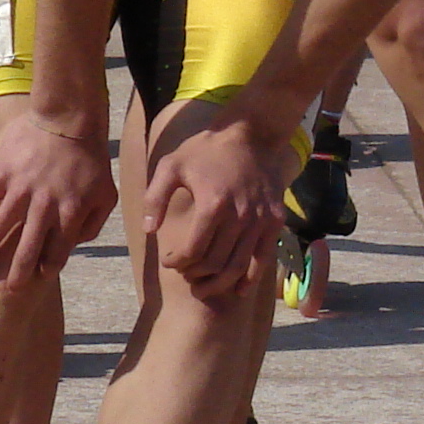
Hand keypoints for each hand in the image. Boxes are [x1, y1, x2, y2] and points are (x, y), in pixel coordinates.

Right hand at [0, 110, 118, 285]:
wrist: (69, 118)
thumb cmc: (90, 156)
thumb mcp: (106, 192)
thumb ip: (94, 222)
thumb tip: (77, 242)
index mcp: (70, 214)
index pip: (57, 252)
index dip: (46, 269)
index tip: (36, 279)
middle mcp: (44, 208)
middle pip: (26, 250)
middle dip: (15, 274)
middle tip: (5, 291)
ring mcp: (21, 192)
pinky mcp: (3, 175)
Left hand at [142, 109, 295, 299]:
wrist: (252, 133)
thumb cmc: (207, 149)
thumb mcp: (171, 165)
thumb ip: (155, 198)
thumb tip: (148, 230)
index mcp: (213, 204)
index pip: (192, 251)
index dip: (176, 263)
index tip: (168, 262)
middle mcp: (239, 216)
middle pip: (213, 263)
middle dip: (194, 274)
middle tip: (185, 272)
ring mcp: (260, 220)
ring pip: (237, 267)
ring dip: (218, 283)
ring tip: (203, 287)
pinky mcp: (275, 220)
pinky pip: (262, 258)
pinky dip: (250, 278)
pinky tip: (238, 290)